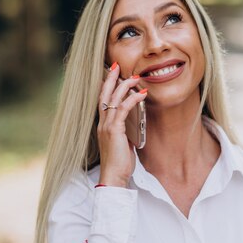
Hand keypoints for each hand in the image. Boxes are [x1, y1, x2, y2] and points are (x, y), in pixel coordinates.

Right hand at [97, 63, 146, 187]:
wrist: (114, 177)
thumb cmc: (119, 163)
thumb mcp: (123, 143)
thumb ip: (125, 131)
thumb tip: (134, 123)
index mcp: (103, 125)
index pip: (102, 100)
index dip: (106, 86)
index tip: (112, 74)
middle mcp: (102, 123)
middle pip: (104, 94)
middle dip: (110, 78)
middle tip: (116, 65)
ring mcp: (107, 126)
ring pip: (113, 99)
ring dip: (124, 85)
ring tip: (135, 77)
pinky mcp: (114, 130)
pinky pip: (123, 109)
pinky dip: (132, 99)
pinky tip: (141, 94)